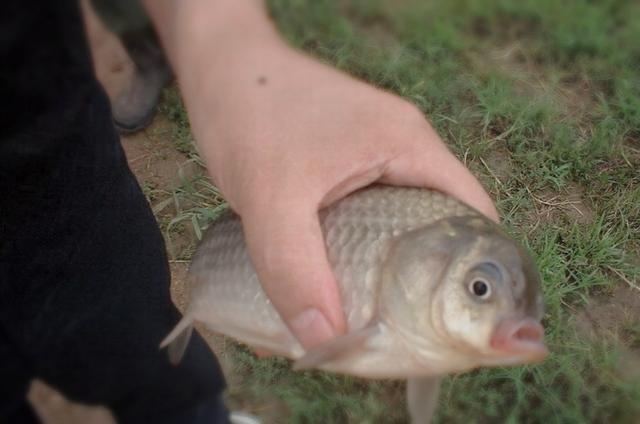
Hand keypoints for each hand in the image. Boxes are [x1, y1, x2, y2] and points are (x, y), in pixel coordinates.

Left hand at [144, 0, 496, 350]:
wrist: (220, 69)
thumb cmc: (250, 113)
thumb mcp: (271, 196)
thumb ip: (296, 269)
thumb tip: (325, 342)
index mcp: (410, 147)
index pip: (476, 214)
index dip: (476, 272)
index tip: (457, 321)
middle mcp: (403, 152)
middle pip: (437, 230)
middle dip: (420, 285)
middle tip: (398, 332)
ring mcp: (375, 159)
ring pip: (396, 229)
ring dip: (379, 274)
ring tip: (359, 319)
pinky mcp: (347, 168)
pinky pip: (365, 219)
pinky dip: (351, 254)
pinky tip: (322, 285)